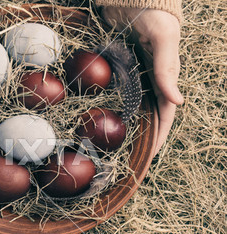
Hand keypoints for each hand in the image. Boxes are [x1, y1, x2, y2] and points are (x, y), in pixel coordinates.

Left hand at [101, 7, 183, 154]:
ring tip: (124, 147)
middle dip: (147, 138)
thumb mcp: (162, 39)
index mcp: (166, 77)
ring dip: (135, 127)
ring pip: (139, 108)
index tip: (150, 156)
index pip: (165, 114)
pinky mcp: (126, 70)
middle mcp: (154, 80)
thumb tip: (178, 102)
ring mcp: (139, 76)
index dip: (159, 135)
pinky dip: (123, 110)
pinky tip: (114, 120)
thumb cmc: (153, 14)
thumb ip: (167, 68)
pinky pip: (125, 95)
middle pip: (152, 116)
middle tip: (135, 160)